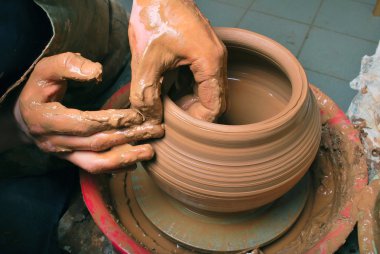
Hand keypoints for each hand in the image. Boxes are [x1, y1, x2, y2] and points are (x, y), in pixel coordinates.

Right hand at [16, 52, 163, 172]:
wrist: (26, 116)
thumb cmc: (39, 89)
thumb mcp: (46, 70)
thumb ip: (68, 65)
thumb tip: (96, 72)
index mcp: (45, 119)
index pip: (84, 124)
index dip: (111, 121)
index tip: (136, 116)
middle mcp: (53, 142)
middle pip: (96, 143)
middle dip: (128, 137)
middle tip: (155, 130)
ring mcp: (63, 154)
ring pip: (96, 163)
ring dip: (126, 158)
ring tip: (150, 151)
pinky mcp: (72, 160)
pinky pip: (95, 168)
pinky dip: (117, 166)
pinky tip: (136, 160)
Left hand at [129, 0, 226, 122]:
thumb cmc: (155, 17)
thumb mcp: (146, 61)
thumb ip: (146, 95)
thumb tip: (150, 119)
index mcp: (210, 62)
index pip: (216, 106)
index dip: (198, 122)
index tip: (178, 126)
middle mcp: (217, 59)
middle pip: (216, 100)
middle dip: (194, 113)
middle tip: (172, 116)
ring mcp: (212, 54)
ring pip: (209, 90)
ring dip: (191, 101)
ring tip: (168, 103)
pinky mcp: (203, 52)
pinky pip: (202, 78)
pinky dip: (188, 88)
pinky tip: (170, 87)